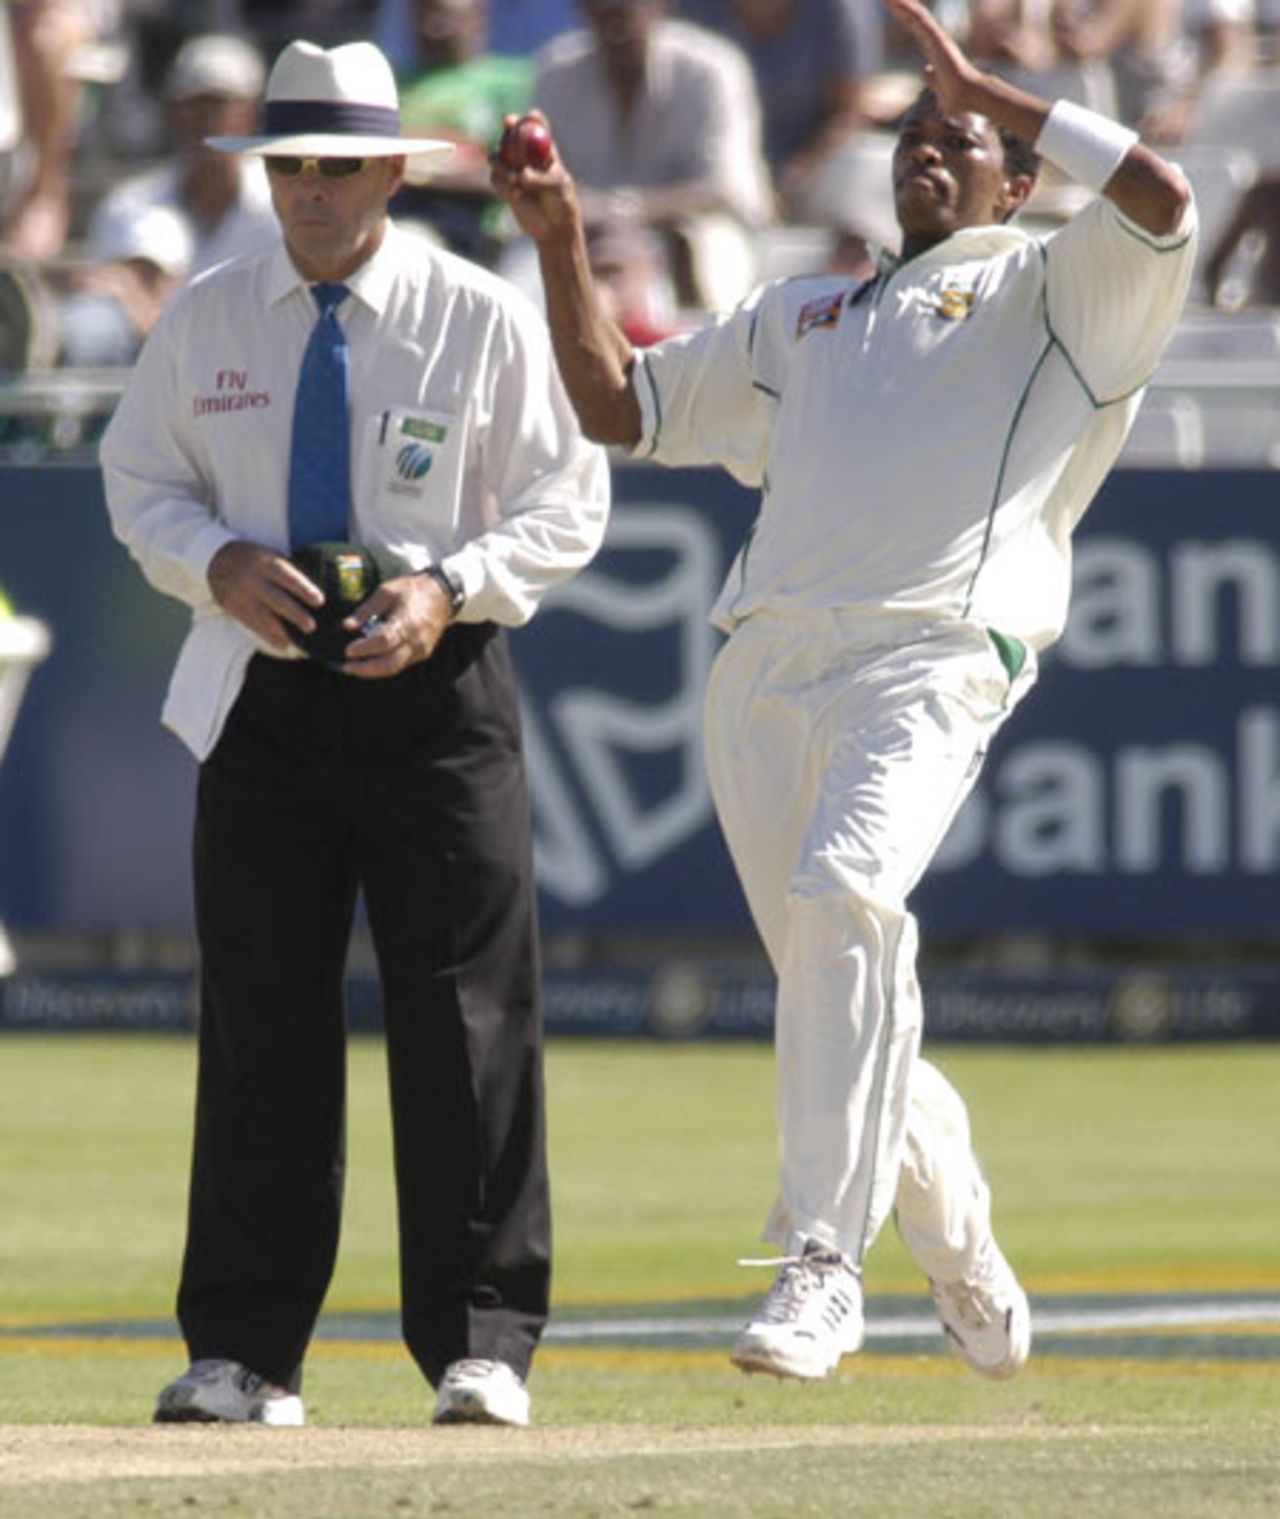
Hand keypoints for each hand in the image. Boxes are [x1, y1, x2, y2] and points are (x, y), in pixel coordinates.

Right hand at [207, 539, 322, 649]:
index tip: (320, 601)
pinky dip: (268, 636)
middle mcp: (251, 578)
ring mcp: (240, 594)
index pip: (286, 576)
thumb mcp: (269, 555)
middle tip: (311, 627)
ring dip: (282, 631)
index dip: (303, 589)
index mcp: (264, 562)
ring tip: (297, 642)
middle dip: (295, 614)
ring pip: (263, 616)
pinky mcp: (232, 607)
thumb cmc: (254, 559)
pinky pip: (252, 624)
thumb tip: (317, 589)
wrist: (216, 559)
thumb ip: (288, 571)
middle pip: (276, 599)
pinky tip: (283, 644)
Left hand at [339, 571, 453, 678]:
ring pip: (394, 668)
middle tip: (347, 667)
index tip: (348, 651)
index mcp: (407, 622)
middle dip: (365, 669)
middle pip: (389, 664)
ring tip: (354, 668)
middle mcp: (416, 640)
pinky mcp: (422, 653)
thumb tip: (347, 626)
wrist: (442, 595)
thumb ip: (367, 610)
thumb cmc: (413, 590)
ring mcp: (421, 649)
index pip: (383, 641)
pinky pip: (400, 664)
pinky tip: (370, 662)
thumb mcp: (387, 591)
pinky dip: (383, 666)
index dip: (364, 648)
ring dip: (372, 671)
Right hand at [488, 112, 580, 246]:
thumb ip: (540, 180)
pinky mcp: (505, 187)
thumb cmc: (561, 204)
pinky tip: (514, 194)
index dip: (533, 120)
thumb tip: (522, 174)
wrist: (553, 228)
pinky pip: (495, 178)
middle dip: (509, 127)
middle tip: (508, 122)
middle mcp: (527, 159)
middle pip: (513, 136)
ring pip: (498, 157)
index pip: (538, 130)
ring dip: (502, 164)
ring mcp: (514, 171)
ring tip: (514, 179)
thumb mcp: (556, 188)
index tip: (531, 115)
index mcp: (545, 153)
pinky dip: (502, 184)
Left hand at [883, 0, 984, 115]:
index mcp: (932, 50)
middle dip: (899, 7)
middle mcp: (934, 40)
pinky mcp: (937, 38)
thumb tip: (924, 70)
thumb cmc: (955, 98)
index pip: (914, 29)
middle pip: (913, 18)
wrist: (967, 97)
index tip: (892, 9)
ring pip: (915, 14)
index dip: (903, 18)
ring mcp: (936, 38)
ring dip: (901, 3)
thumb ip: (931, 78)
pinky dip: (908, 8)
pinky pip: (919, 19)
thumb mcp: (938, 88)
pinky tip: (896, 1)